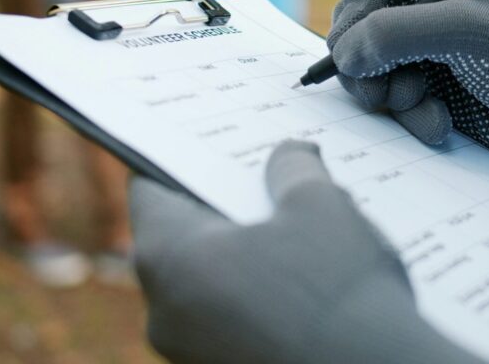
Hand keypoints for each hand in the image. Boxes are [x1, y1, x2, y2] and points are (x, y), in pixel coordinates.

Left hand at [131, 140, 480, 363]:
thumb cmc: (337, 291)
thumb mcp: (320, 204)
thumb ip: (292, 169)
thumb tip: (288, 156)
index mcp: (169, 258)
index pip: (151, 190)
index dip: (181, 161)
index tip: (211, 146)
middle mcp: (164, 313)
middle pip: (184, 239)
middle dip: (227, 210)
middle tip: (271, 182)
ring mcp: (191, 353)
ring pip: (211, 285)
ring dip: (248, 258)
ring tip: (303, 233)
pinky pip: (232, 322)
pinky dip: (261, 300)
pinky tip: (311, 285)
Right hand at [328, 0, 488, 190]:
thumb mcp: (467, 35)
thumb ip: (399, 34)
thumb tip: (345, 53)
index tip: (367, 38)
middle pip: (350, 18)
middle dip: (367, 60)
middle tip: (390, 90)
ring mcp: (420, 40)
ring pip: (361, 63)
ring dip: (387, 94)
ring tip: (425, 105)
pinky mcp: (424, 80)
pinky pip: (384, 96)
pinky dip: (406, 115)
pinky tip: (440, 123)